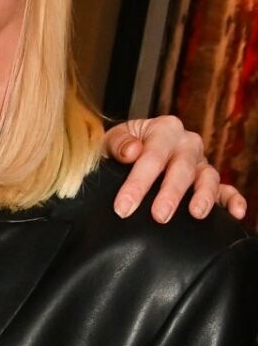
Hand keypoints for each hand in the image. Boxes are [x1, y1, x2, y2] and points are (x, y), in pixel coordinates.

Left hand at [106, 114, 245, 221]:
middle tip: (160, 216)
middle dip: (171, 193)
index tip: (123, 207)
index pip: (152, 156)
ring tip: (197, 214)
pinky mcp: (209, 180)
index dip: (138, 183)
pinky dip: (232, 200)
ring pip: (208, 177)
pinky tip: (236, 213)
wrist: (125, 154)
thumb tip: (132, 151)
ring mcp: (200, 163)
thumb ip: (118, 144)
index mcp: (164, 129)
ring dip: (204, 195)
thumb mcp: (109, 141)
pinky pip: (225, 189)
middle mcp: (186, 144)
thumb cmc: (117, 149)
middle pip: (182, 168)